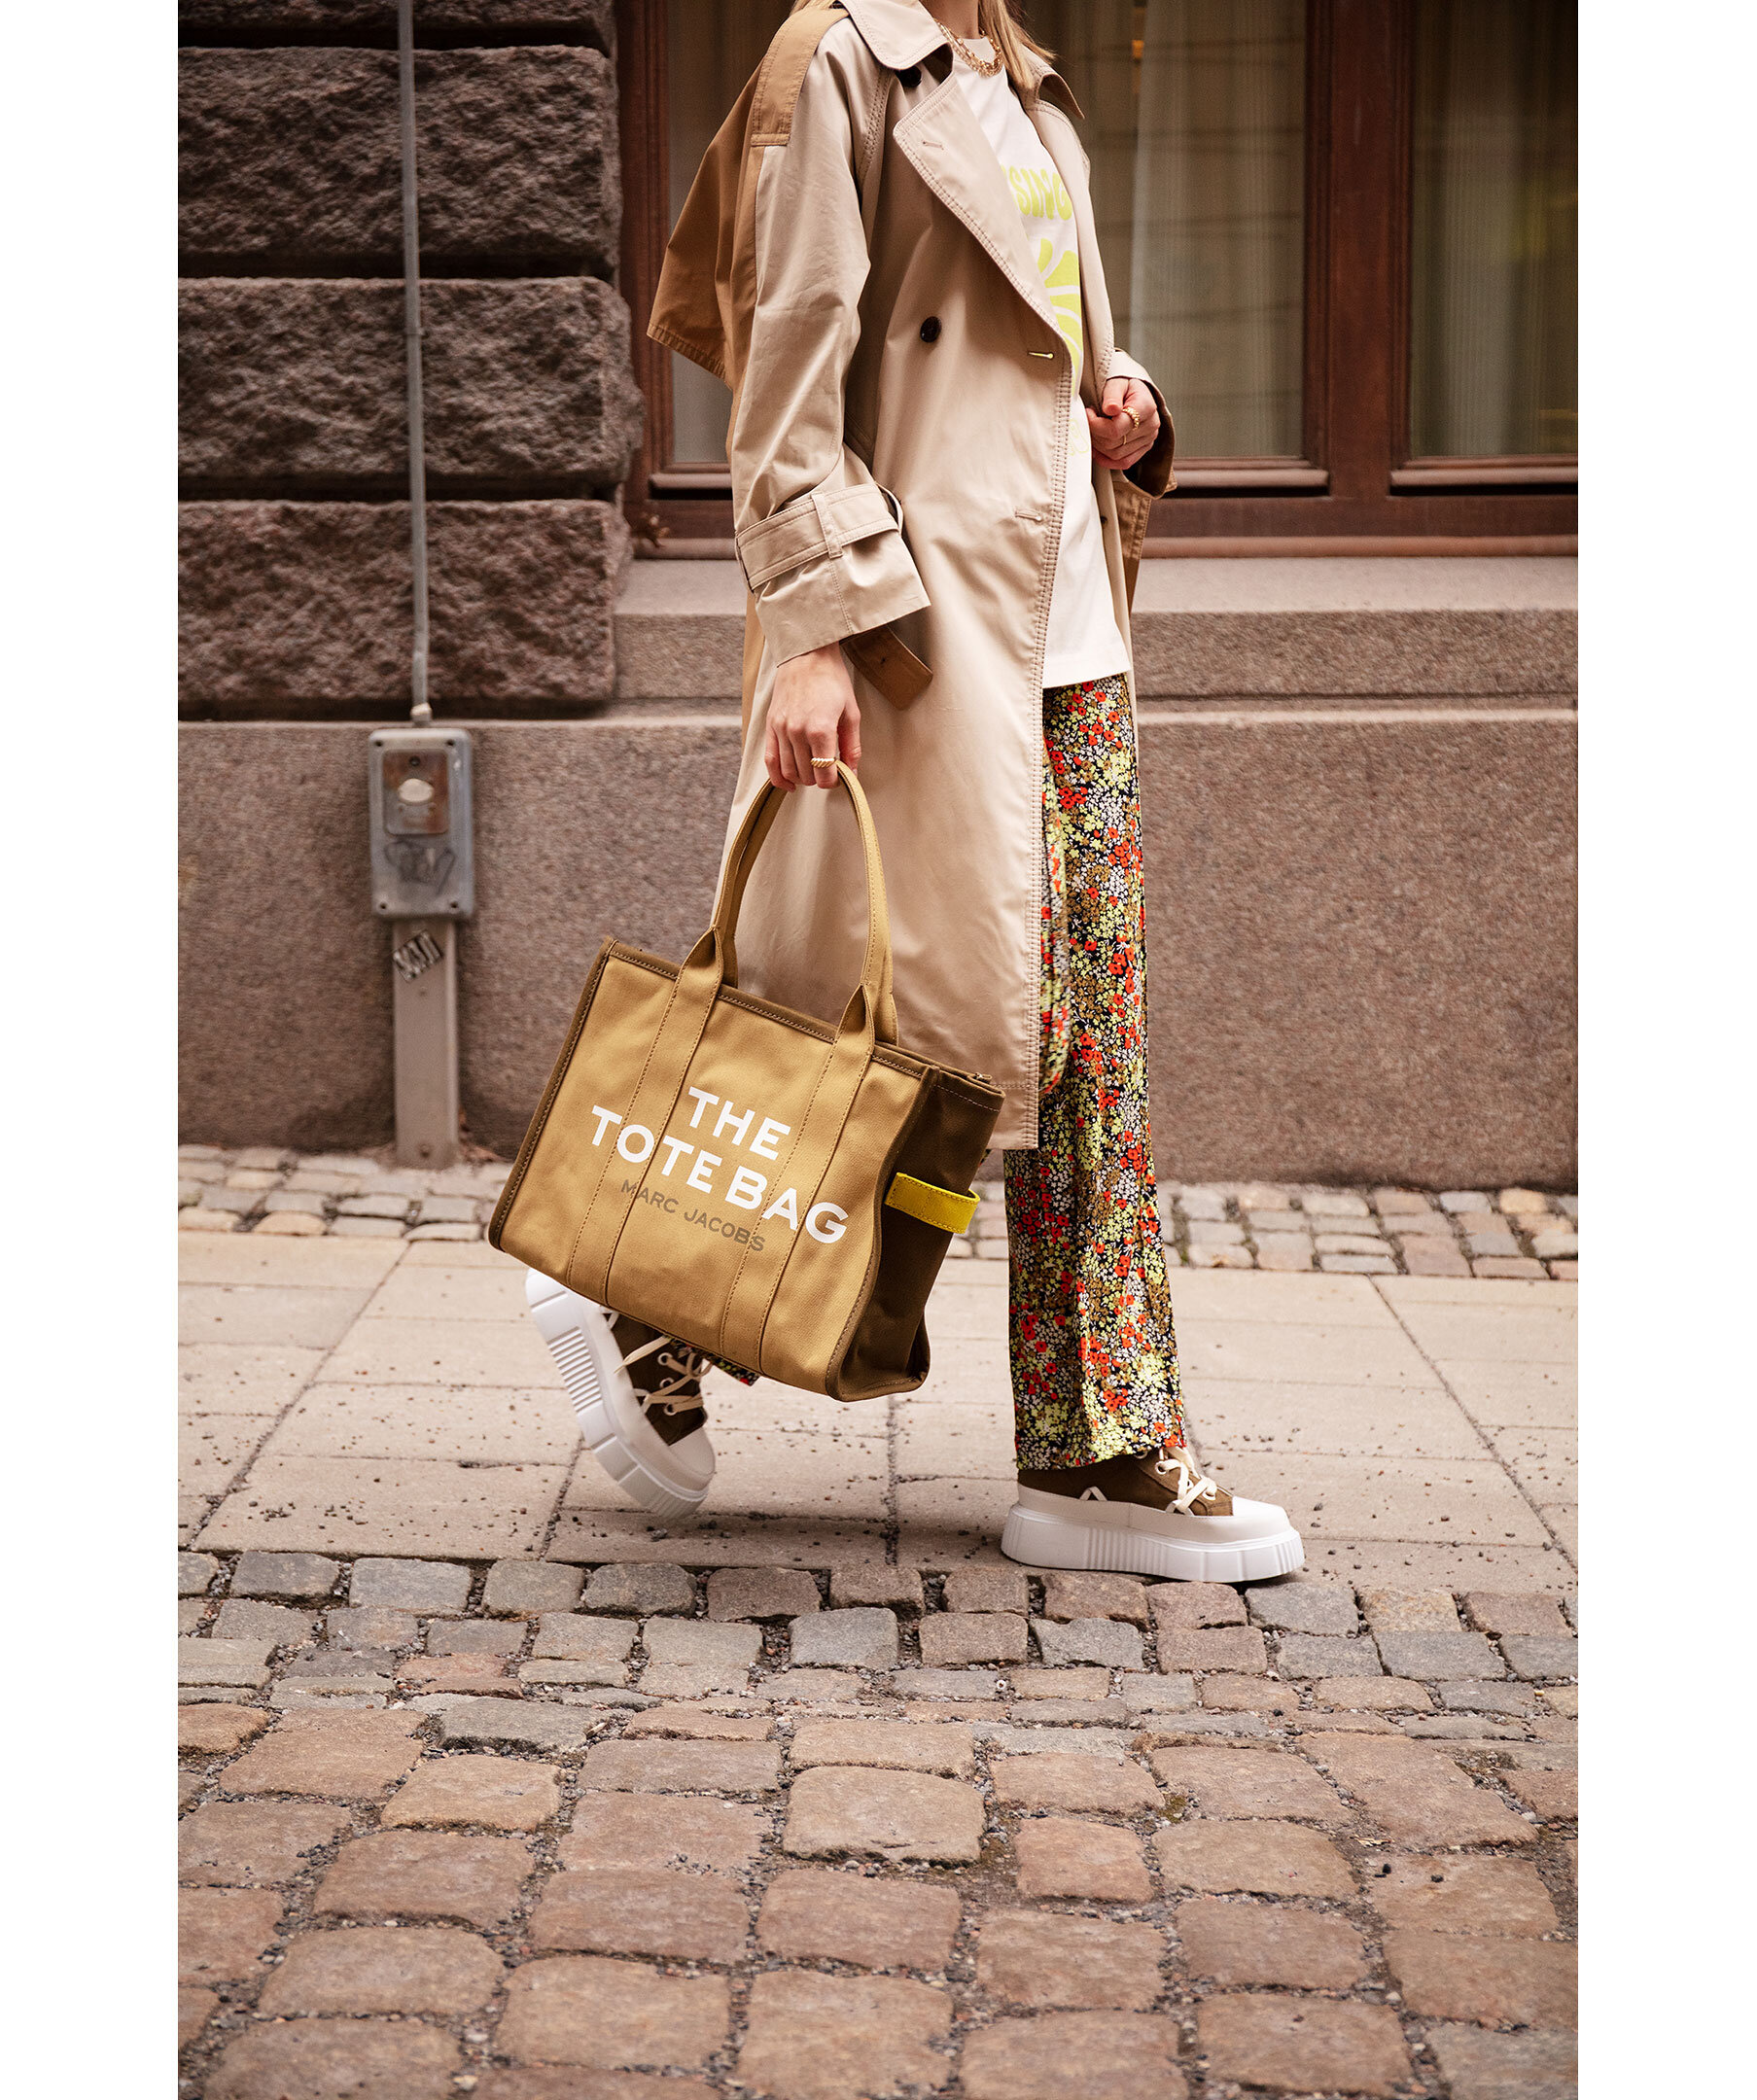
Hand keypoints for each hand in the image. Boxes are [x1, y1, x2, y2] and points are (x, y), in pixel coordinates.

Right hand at [765, 640, 861, 790]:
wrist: (807, 655)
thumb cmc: (832, 681)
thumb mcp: (851, 713)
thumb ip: (852, 746)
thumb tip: (852, 773)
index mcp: (821, 730)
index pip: (825, 775)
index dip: (834, 781)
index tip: (839, 777)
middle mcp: (797, 732)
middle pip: (807, 775)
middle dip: (819, 779)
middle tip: (828, 771)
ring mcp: (781, 729)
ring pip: (789, 771)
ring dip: (802, 778)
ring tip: (812, 772)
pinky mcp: (770, 726)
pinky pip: (769, 761)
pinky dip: (778, 777)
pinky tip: (788, 783)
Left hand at [1088, 376, 1160, 472]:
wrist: (1136, 392)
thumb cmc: (1126, 387)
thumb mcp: (1117, 383)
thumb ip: (1112, 395)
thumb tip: (1110, 409)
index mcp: (1146, 407)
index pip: (1116, 428)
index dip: (1096, 424)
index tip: (1088, 413)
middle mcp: (1151, 426)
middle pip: (1114, 443)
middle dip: (1095, 434)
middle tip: (1089, 421)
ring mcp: (1149, 439)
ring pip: (1116, 454)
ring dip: (1099, 446)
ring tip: (1095, 430)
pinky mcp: (1144, 448)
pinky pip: (1124, 462)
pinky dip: (1107, 459)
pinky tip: (1098, 449)